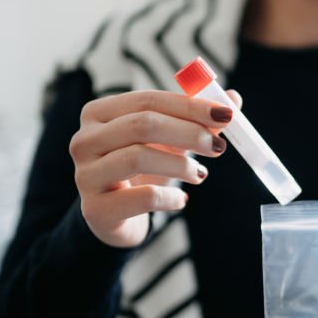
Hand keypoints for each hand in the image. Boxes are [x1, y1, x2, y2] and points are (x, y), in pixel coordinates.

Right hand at [69, 89, 241, 247]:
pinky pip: (142, 197)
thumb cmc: (141, 172)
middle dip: (188, 132)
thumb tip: (233, 99)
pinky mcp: (95, 209)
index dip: (189, 106)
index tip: (225, 114)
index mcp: (98, 114)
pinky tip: (180, 201)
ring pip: (138, 157)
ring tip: (200, 174)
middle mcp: (84, 140)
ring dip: (180, 165)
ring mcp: (85, 175)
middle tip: (217, 146)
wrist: (115, 218)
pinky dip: (170, 197)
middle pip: (142, 125)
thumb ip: (196, 120)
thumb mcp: (166, 142)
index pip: (147, 100)